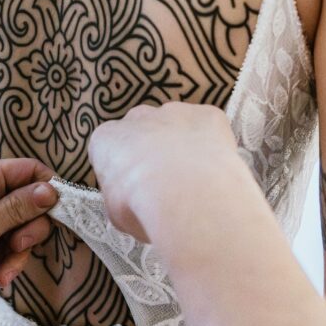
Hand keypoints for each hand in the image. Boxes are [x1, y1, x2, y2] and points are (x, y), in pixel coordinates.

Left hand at [0, 158, 57, 314]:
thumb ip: (16, 209)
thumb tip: (51, 190)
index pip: (31, 171)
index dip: (47, 195)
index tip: (50, 222)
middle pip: (28, 205)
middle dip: (27, 235)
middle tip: (14, 250)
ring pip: (17, 232)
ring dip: (13, 258)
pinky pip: (2, 247)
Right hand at [89, 103, 241, 243]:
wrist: (186, 194)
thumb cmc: (142, 207)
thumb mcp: (118, 214)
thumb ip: (123, 199)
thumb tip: (136, 205)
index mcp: (107, 140)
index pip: (109, 149)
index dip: (123, 170)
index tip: (133, 190)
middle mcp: (138, 118)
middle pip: (142, 129)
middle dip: (152, 151)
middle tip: (166, 184)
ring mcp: (175, 112)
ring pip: (177, 125)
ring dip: (183, 145)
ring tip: (196, 180)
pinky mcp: (209, 114)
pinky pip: (210, 127)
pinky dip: (213, 144)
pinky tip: (217, 170)